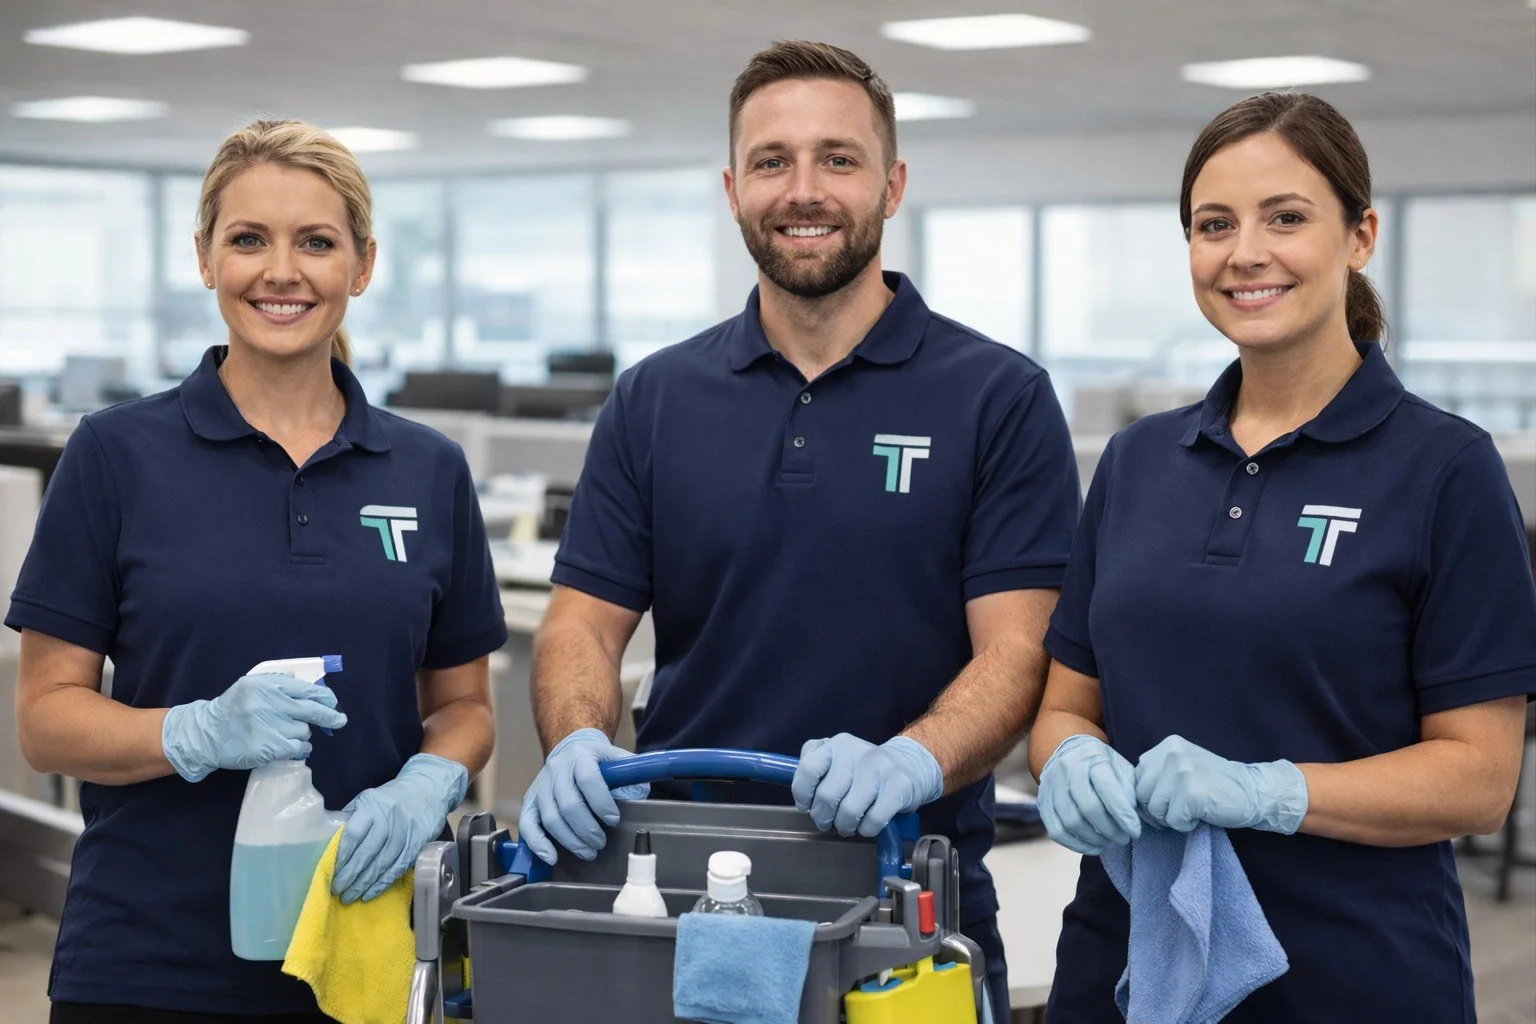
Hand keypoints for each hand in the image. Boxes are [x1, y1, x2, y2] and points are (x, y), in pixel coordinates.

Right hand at [161, 673, 347, 781]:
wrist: (207, 734)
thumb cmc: (234, 708)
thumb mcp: (252, 686)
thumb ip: (279, 683)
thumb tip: (311, 686)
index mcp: (267, 685)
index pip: (305, 689)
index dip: (324, 697)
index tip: (332, 702)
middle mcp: (268, 704)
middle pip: (311, 710)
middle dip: (330, 715)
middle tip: (340, 720)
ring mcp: (268, 727)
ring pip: (304, 730)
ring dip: (302, 733)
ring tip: (288, 733)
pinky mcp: (267, 748)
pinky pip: (298, 748)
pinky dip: (300, 748)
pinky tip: (293, 747)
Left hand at [332, 752, 468, 902]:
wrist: (428, 789)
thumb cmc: (390, 798)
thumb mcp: (367, 799)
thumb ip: (350, 818)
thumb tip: (328, 841)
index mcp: (372, 806)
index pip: (354, 834)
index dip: (342, 855)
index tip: (330, 871)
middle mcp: (389, 819)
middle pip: (367, 852)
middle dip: (350, 875)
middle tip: (337, 890)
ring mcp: (405, 832)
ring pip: (382, 863)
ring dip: (365, 883)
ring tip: (350, 896)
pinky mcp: (417, 843)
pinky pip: (398, 867)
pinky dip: (383, 883)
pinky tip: (370, 893)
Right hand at [517, 728, 648, 864]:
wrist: (572, 750)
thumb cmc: (598, 761)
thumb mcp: (617, 760)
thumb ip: (631, 776)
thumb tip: (640, 794)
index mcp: (581, 756)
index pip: (588, 779)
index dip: (601, 802)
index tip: (613, 820)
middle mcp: (557, 769)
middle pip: (568, 804)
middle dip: (587, 829)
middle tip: (601, 843)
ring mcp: (541, 785)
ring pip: (550, 818)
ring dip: (570, 840)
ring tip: (588, 852)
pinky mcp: (530, 801)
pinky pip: (528, 824)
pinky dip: (538, 844)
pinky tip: (552, 857)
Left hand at [791, 734, 942, 837]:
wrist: (909, 766)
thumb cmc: (864, 769)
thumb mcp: (837, 758)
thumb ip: (814, 765)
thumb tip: (802, 794)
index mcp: (837, 744)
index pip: (808, 769)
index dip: (803, 793)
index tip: (806, 805)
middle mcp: (857, 752)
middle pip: (827, 796)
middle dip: (823, 817)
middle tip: (827, 821)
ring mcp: (880, 768)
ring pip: (849, 812)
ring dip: (845, 826)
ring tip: (847, 825)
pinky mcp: (899, 785)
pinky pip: (873, 820)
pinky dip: (866, 829)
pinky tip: (867, 825)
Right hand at [1036, 734, 1140, 855]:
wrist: (1069, 750)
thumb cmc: (1102, 763)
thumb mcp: (1120, 767)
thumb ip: (1129, 790)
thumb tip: (1134, 818)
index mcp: (1092, 758)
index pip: (1108, 790)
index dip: (1124, 815)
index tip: (1136, 831)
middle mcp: (1068, 769)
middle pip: (1088, 807)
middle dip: (1110, 830)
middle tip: (1124, 839)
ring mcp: (1051, 785)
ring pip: (1070, 822)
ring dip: (1093, 839)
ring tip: (1109, 843)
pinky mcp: (1043, 801)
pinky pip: (1056, 830)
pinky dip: (1075, 845)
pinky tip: (1093, 847)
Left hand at [1134, 735, 1307, 833]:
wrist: (1253, 792)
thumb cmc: (1214, 786)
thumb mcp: (1181, 768)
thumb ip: (1156, 775)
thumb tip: (1126, 800)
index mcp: (1166, 745)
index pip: (1136, 779)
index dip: (1149, 797)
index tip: (1169, 802)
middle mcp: (1171, 753)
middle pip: (1142, 795)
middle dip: (1158, 810)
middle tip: (1182, 809)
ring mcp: (1181, 771)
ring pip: (1155, 810)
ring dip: (1172, 818)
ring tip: (1193, 809)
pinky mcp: (1191, 792)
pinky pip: (1173, 821)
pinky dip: (1186, 825)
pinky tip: (1201, 814)